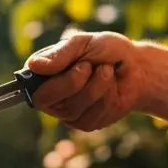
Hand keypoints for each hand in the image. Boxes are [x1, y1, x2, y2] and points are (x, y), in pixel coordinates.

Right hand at [26, 31, 141, 130]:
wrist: (136, 67)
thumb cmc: (106, 51)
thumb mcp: (83, 44)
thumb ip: (59, 55)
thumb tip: (33, 65)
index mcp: (43, 74)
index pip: (31, 85)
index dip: (53, 80)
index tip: (81, 65)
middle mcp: (51, 95)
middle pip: (46, 99)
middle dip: (74, 82)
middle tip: (90, 65)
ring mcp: (67, 112)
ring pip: (73, 107)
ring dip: (96, 86)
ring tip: (106, 71)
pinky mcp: (86, 123)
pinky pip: (92, 115)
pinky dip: (107, 98)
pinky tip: (112, 88)